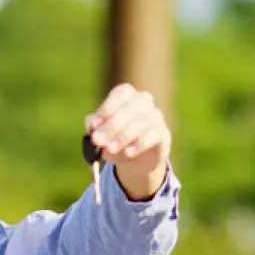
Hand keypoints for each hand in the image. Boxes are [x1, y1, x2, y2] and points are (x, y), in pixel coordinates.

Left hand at [85, 84, 171, 200]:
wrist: (137, 160)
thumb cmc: (116, 141)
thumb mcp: (102, 135)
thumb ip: (95, 128)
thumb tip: (91, 125)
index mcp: (127, 96)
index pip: (120, 94)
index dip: (107, 108)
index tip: (94, 125)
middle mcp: (143, 101)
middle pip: (130, 107)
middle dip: (111, 125)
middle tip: (98, 141)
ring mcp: (155, 116)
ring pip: (142, 121)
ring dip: (124, 136)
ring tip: (111, 149)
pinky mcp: (163, 133)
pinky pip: (154, 134)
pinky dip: (140, 144)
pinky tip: (128, 153)